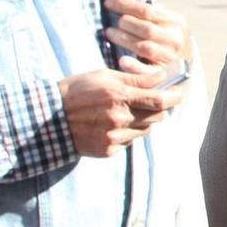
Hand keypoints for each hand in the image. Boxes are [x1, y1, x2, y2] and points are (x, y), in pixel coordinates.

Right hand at [58, 67, 187, 155]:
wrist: (47, 118)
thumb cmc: (76, 91)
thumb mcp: (103, 76)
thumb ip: (134, 78)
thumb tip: (162, 75)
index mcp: (118, 96)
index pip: (159, 100)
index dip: (174, 97)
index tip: (179, 93)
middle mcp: (119, 118)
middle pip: (157, 117)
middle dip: (158, 109)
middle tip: (151, 102)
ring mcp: (113, 136)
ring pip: (145, 130)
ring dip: (143, 121)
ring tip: (125, 112)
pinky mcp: (108, 150)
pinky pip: (130, 141)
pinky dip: (128, 133)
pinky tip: (111, 125)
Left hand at [102, 0, 192, 75]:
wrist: (186, 63)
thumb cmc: (168, 37)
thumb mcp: (167, 22)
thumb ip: (151, 12)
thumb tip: (124, 0)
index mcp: (177, 23)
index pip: (148, 11)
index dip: (125, 5)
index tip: (108, 3)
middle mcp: (176, 40)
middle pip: (146, 29)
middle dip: (125, 23)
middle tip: (113, 22)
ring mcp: (171, 57)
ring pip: (144, 47)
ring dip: (123, 39)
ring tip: (110, 33)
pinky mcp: (163, 73)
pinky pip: (147, 71)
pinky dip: (134, 66)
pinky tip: (122, 60)